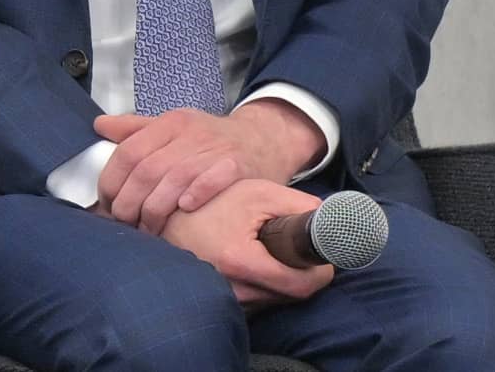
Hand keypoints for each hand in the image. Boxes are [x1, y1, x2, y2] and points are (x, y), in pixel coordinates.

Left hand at [94, 100, 324, 233]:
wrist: (262, 138)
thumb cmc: (210, 139)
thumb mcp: (174, 127)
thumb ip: (136, 129)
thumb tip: (99, 125)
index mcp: (170, 122)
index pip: (128, 151)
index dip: (112, 181)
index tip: (107, 203)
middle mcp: (190, 132)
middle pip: (147, 170)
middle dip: (130, 202)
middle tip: (125, 223)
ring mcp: (214, 148)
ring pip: (174, 179)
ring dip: (156, 210)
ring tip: (149, 229)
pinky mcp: (237, 165)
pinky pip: (212, 179)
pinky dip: (195, 194)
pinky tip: (185, 210)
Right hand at [159, 178, 334, 308]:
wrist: (167, 218)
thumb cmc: (212, 202)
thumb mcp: (256, 192)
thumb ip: (296, 204)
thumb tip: (327, 217)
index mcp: (242, 261)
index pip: (300, 285)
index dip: (320, 272)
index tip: (325, 258)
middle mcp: (234, 289)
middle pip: (290, 295)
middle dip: (303, 274)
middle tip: (300, 248)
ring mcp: (226, 299)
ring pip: (274, 300)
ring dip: (283, 281)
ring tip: (273, 252)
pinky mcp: (222, 302)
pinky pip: (257, 301)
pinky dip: (265, 286)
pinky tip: (257, 262)